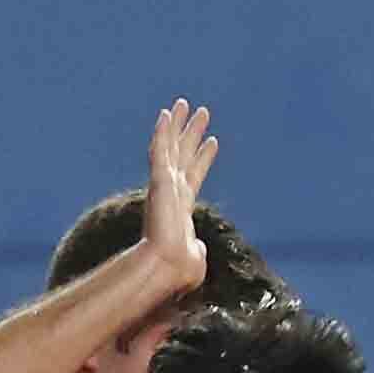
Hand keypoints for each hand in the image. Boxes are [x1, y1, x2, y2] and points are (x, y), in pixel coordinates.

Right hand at [139, 98, 216, 285]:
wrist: (169, 266)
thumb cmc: (181, 268)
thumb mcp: (195, 256)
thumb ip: (196, 248)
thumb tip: (197, 249)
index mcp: (181, 207)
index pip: (194, 175)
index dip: (204, 158)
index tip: (214, 141)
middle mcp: (172, 192)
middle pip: (183, 155)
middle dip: (192, 133)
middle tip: (202, 112)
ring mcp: (164, 185)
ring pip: (171, 147)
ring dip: (179, 125)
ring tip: (186, 104)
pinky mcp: (159, 181)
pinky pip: (160, 150)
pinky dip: (163, 132)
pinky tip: (166, 114)